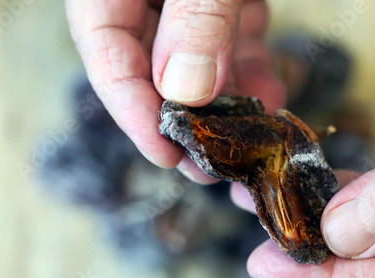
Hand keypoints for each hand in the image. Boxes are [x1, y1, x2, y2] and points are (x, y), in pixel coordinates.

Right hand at [65, 0, 284, 181]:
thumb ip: (193, 18)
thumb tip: (187, 89)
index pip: (107, 58)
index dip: (134, 113)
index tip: (165, 155)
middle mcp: (145, 3)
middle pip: (152, 73)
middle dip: (185, 122)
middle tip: (209, 165)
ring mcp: (186, 9)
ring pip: (199, 67)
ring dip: (226, 106)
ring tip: (249, 139)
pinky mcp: (224, 5)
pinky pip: (233, 46)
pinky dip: (251, 73)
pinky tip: (268, 97)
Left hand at [232, 106, 374, 277]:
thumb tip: (337, 231)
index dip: (316, 277)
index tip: (263, 264)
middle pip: (368, 275)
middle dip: (308, 257)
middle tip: (257, 238)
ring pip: (371, 243)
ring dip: (318, 225)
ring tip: (268, 202)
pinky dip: (346, 201)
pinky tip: (314, 188)